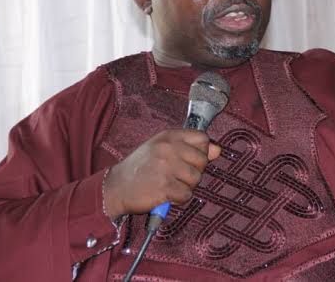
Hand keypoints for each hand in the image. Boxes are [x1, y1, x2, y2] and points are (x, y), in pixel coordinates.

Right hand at [103, 129, 220, 219]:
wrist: (116, 187)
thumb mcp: (163, 150)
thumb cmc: (142, 168)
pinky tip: (166, 195)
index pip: (202, 138)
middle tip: (175, 176)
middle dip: (193, 172)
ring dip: (185, 186)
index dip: (201, 152)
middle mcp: (168, 148)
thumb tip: (217, 150)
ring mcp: (166, 167)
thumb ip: (191, 148)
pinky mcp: (164, 186)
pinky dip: (178, 199)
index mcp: (169, 136)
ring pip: (196, 179)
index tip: (188, 160)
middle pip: (202, 160)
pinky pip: (186, 195)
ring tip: (169, 184)